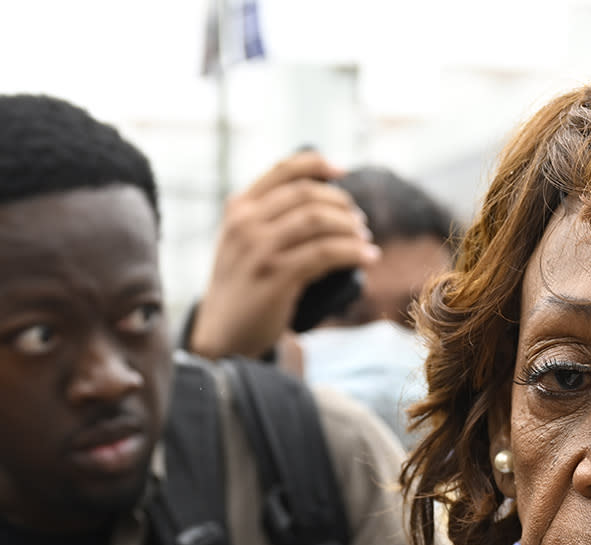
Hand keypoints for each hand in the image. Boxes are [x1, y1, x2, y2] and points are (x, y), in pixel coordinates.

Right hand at [187, 151, 378, 360]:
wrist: (222, 333)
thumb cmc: (243, 286)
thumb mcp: (242, 243)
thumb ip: (267, 219)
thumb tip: (323, 201)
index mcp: (238, 208)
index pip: (282, 170)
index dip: (316, 165)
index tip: (341, 171)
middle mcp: (246, 223)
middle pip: (307, 195)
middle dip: (341, 204)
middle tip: (359, 222)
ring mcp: (259, 249)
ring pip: (318, 221)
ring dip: (350, 228)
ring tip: (364, 240)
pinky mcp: (276, 276)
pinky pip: (324, 254)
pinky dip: (352, 252)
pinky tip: (367, 258)